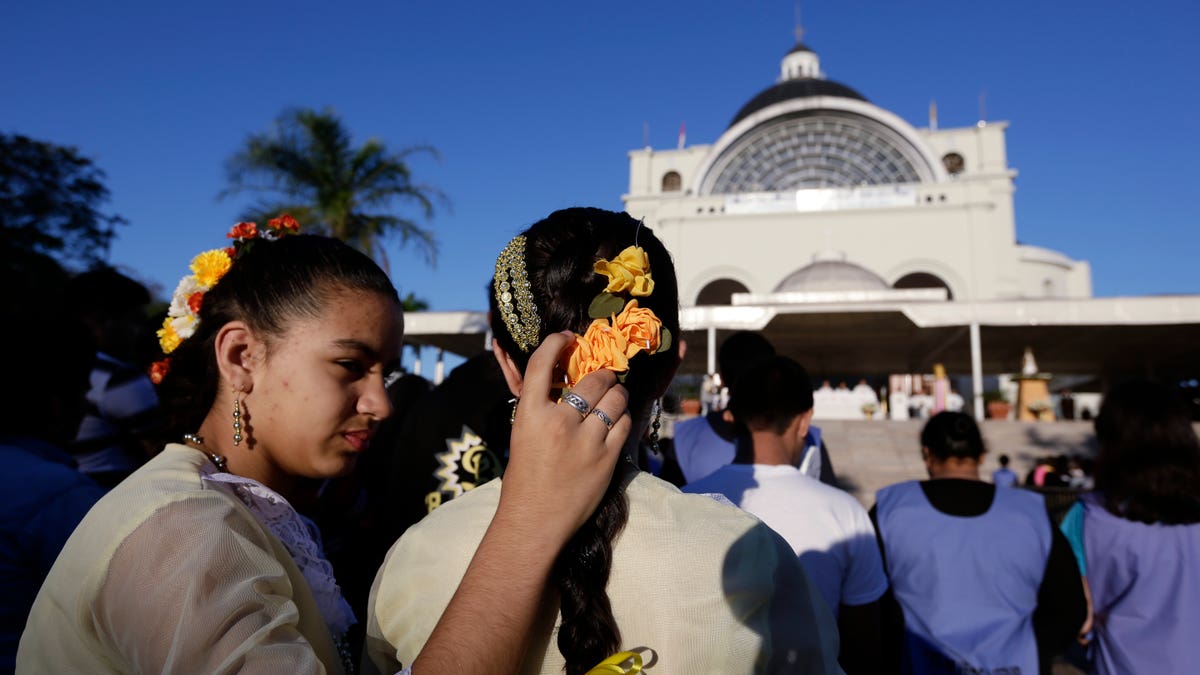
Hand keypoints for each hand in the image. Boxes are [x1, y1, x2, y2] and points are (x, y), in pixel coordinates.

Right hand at [498, 331, 630, 543]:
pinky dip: (621, 419)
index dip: (556, 343)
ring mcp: (585, 441)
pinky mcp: (607, 458)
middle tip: (604, 377)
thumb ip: (539, 407)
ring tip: (613, 399)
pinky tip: (614, 423)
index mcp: (530, 415)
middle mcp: (559, 423)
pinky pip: (624, 424)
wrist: (534, 520)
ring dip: (616, 394)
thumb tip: (558, 380)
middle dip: (603, 374)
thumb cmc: (525, 477)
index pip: (541, 364)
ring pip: (615, 399)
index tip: (567, 337)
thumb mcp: (522, 434)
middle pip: (593, 380)